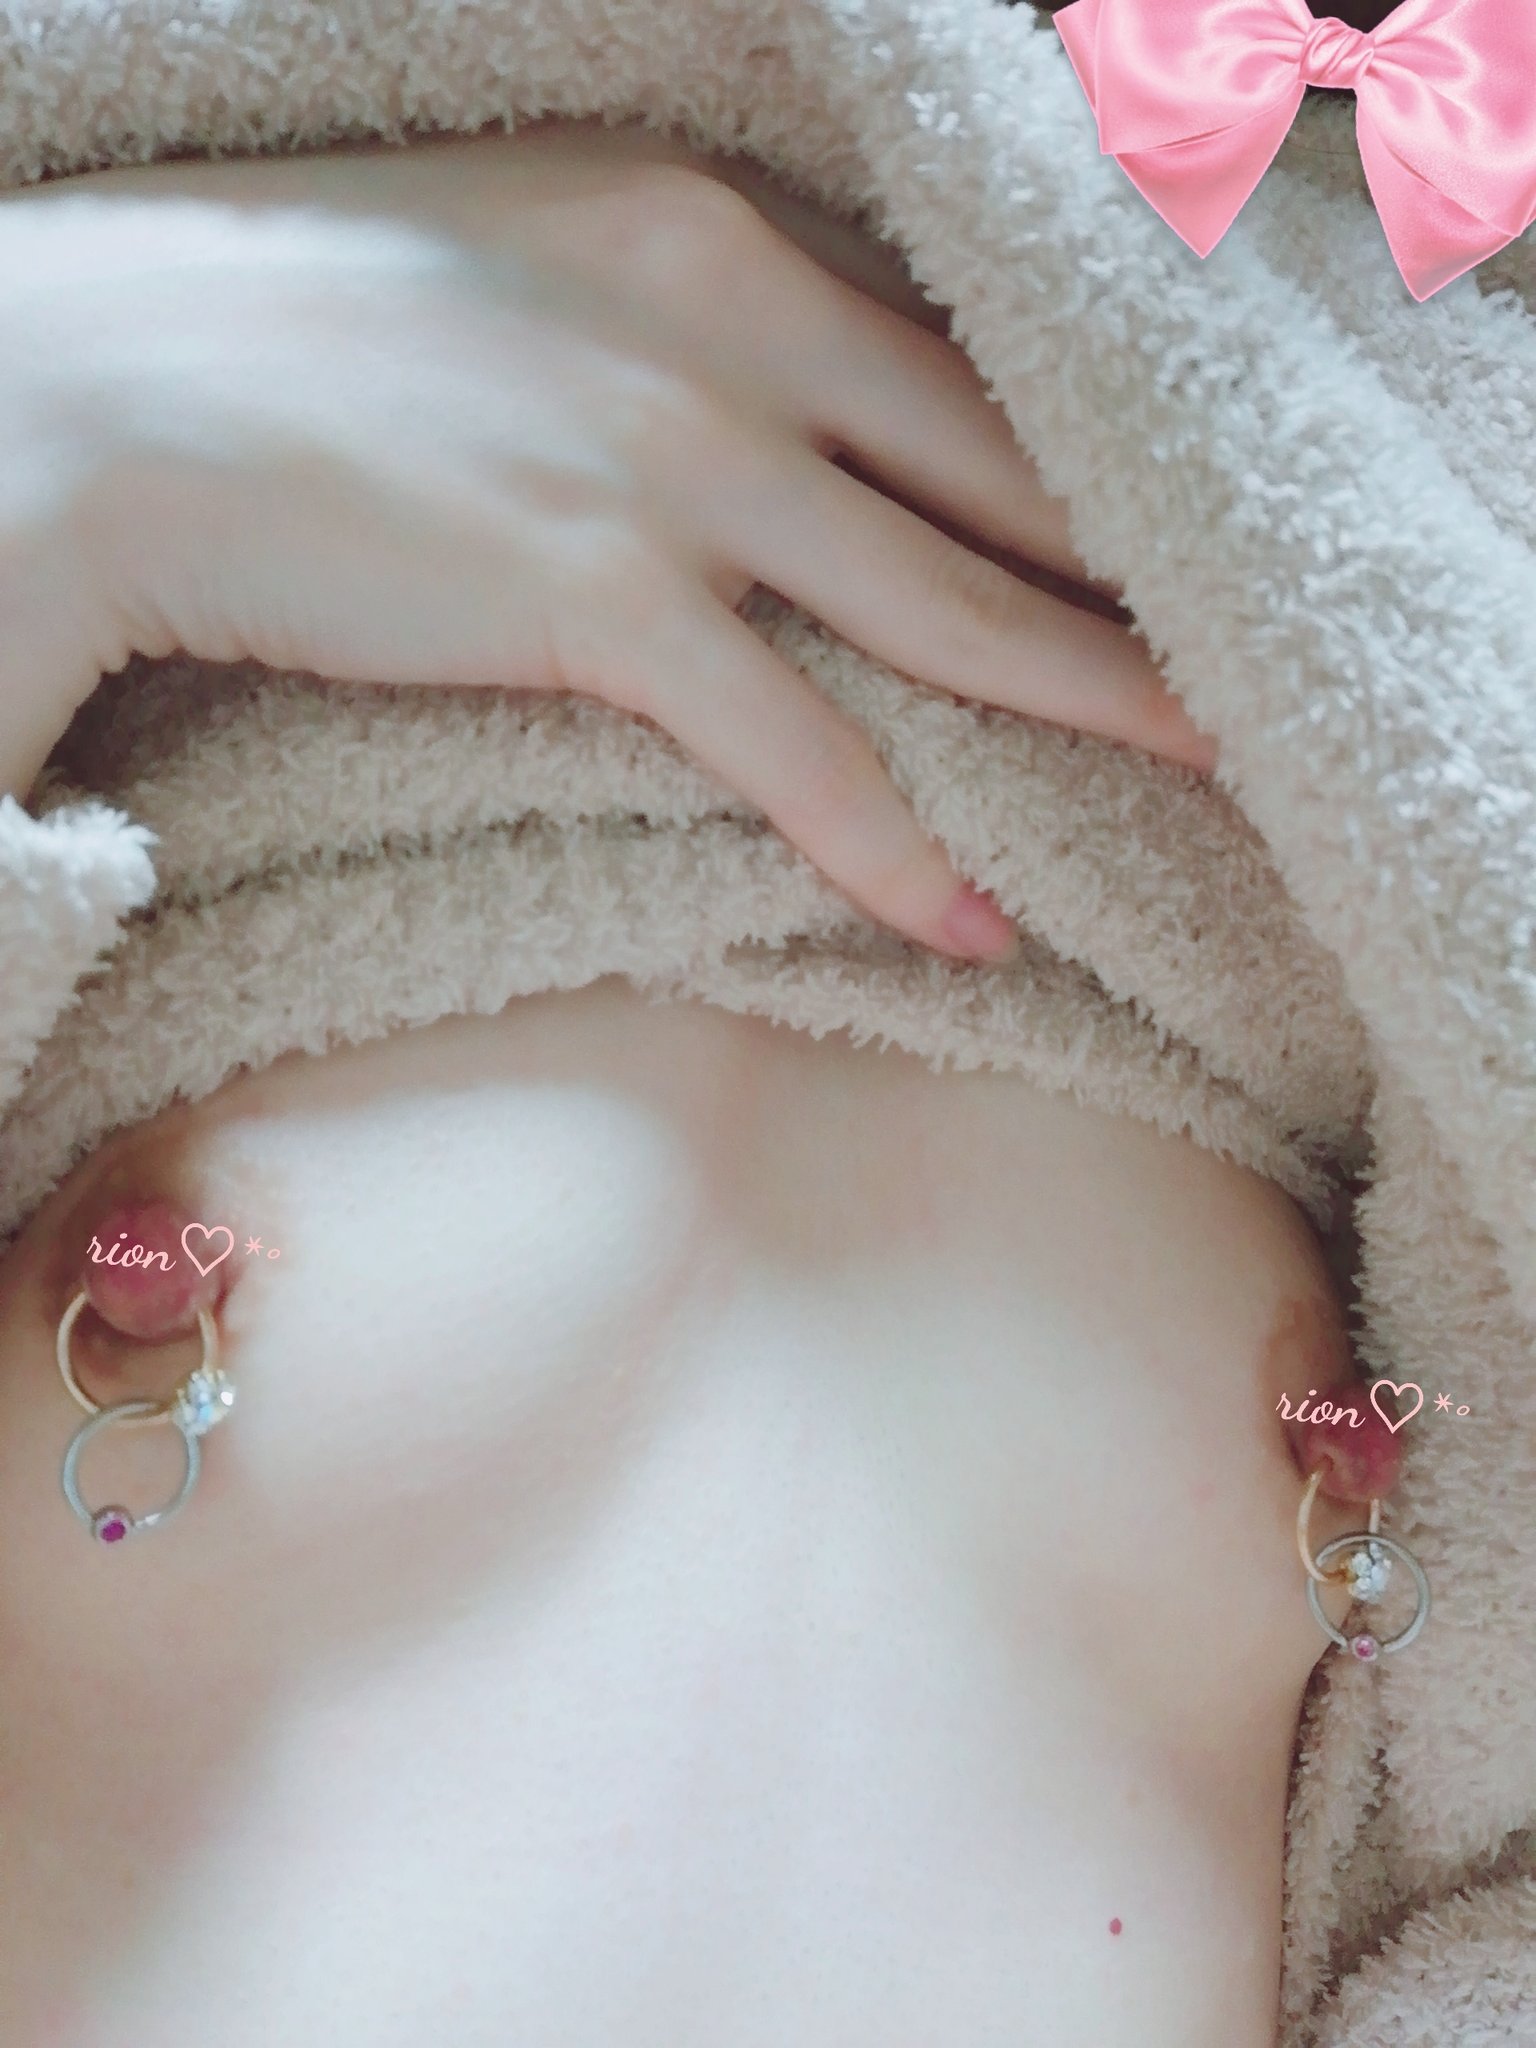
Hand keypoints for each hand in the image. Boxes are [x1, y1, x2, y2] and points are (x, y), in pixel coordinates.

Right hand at [2, 125, 1213, 958]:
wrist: (112, 386)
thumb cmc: (294, 327)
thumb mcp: (525, 267)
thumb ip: (668, 319)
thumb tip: (761, 413)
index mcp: (713, 232)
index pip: (949, 364)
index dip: (1067, 464)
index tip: (1151, 537)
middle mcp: (725, 329)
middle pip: (990, 480)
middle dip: (1132, 579)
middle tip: (1245, 655)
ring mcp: (667, 462)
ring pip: (935, 605)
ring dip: (1084, 698)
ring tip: (1201, 766)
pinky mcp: (590, 593)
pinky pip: (786, 741)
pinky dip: (887, 840)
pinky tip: (970, 917)